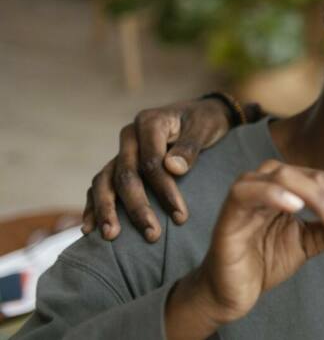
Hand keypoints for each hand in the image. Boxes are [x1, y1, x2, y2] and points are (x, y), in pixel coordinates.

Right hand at [82, 98, 233, 241]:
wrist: (201, 114)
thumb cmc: (205, 121)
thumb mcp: (205, 128)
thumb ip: (190, 146)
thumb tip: (173, 168)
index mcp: (150, 122)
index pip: (151, 162)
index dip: (164, 190)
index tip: (180, 216)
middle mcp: (130, 136)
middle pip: (125, 174)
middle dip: (137, 207)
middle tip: (152, 234)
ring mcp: (121, 151)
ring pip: (105, 181)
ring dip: (107, 210)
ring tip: (112, 236)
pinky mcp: (118, 164)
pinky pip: (100, 185)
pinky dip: (94, 205)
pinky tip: (90, 228)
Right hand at [166, 160, 323, 333]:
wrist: (231, 290)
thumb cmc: (266, 259)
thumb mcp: (311, 243)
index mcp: (294, 183)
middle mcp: (274, 178)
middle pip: (319, 179)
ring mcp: (251, 188)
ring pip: (292, 178)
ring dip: (322, 202)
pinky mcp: (232, 206)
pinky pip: (252, 190)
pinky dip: (276, 193)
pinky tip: (296, 207)